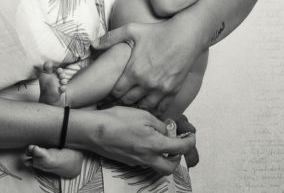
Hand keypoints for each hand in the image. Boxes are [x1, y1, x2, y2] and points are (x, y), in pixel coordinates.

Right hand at [73, 106, 194, 173]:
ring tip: (158, 142)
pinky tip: (141, 141)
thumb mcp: (142, 114)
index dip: (190, 141)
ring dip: (162, 156)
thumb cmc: (116, 120)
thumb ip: (159, 124)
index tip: (191, 136)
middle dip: (177, 158)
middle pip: (170, 168)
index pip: (181, 148)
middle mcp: (148, 157)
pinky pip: (143, 161)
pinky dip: (148, 153)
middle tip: (176, 146)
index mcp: (155, 145)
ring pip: (156, 165)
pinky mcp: (126, 160)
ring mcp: (136, 161)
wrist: (93, 130)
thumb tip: (166, 130)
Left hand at [91, 18, 198, 114]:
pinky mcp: (173, 91)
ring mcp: (161, 89)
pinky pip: (161, 107)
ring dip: (135, 110)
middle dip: (119, 105)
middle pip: (128, 102)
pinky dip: (153, 111)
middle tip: (112, 108)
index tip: (103, 100)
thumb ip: (111, 38)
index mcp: (134, 70)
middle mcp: (146, 83)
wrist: (186, 36)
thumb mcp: (132, 30)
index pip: (116, 91)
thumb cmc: (158, 31)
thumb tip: (92, 44)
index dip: (108, 97)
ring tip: (128, 112)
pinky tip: (148, 112)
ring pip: (144, 107)